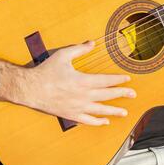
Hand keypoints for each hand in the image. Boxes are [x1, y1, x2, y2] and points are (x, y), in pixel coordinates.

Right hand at [7, 41, 136, 125]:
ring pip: (100, 111)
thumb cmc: (46, 71)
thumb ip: (80, 49)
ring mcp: (77, 107)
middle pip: (107, 96)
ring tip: (125, 112)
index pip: (106, 80)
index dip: (118, 80)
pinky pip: (87, 121)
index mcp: (83, 81)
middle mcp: (82, 96)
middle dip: (121, 94)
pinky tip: (105, 121)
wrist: (30, 89)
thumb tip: (92, 42)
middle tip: (133, 94)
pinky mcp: (70, 115)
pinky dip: (98, 122)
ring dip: (114, 111)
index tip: (128, 79)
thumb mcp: (63, 55)